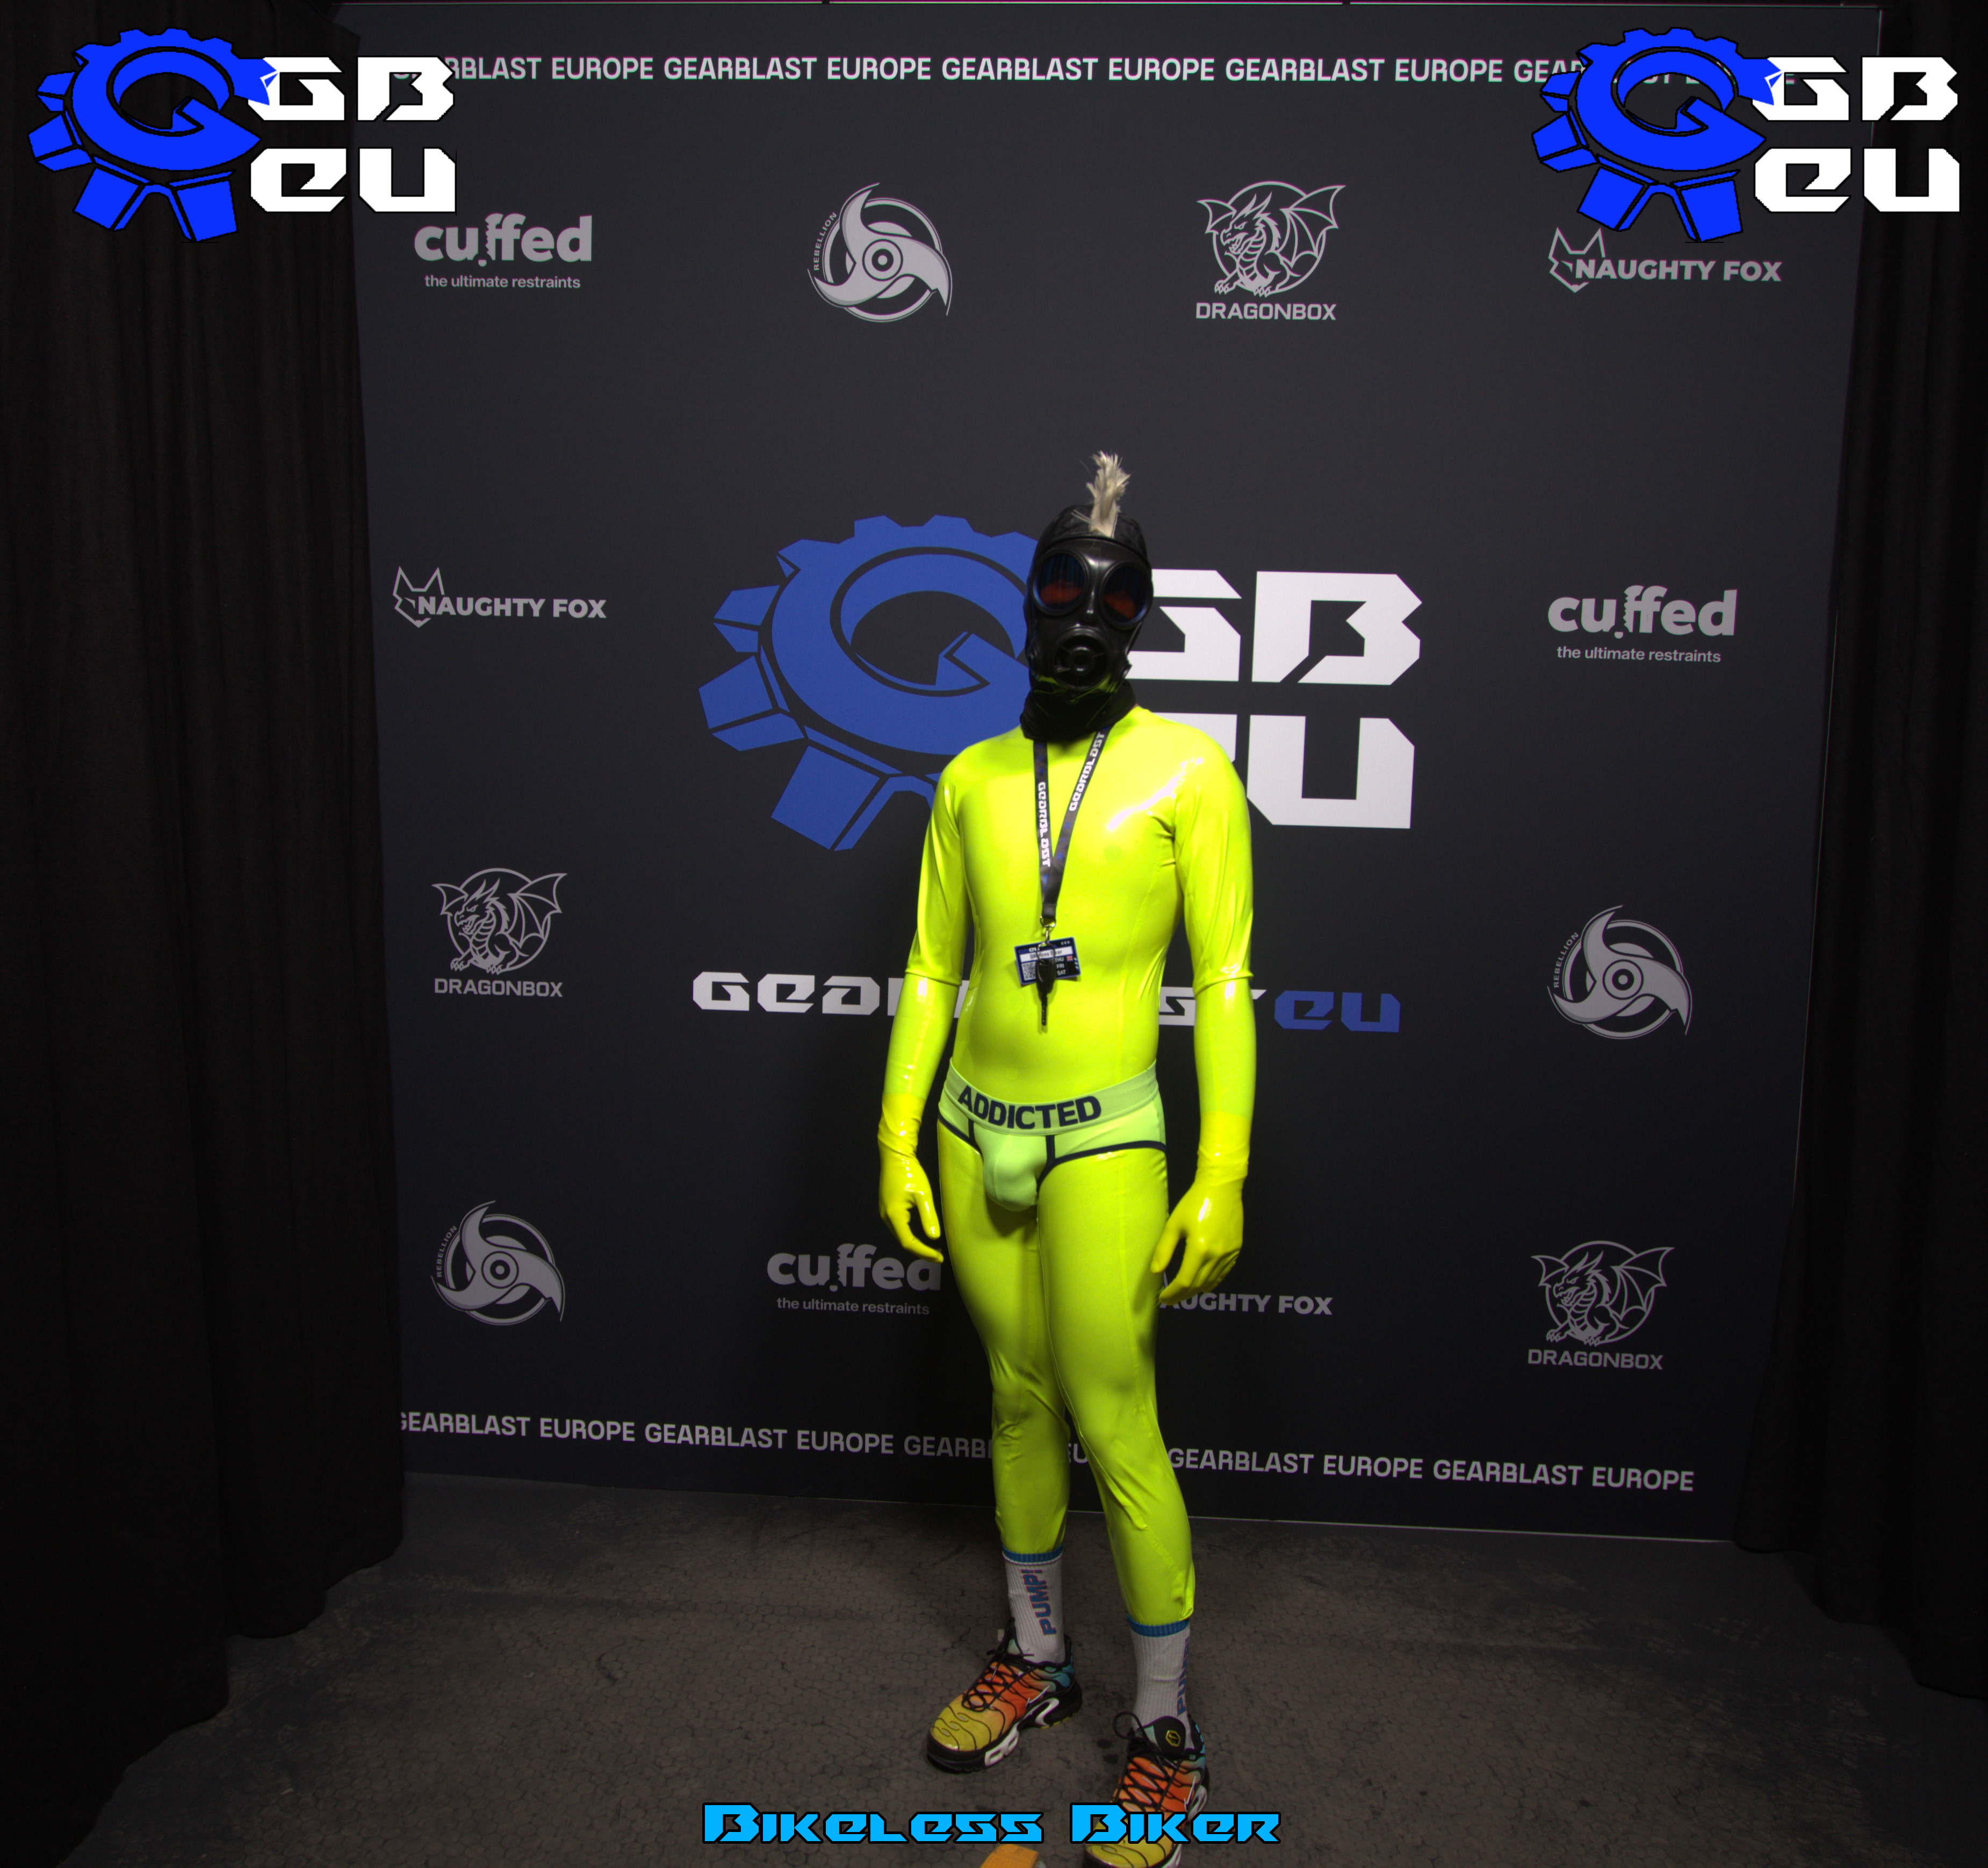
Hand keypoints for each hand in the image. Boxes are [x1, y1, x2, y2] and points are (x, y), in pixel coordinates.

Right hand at [879, 1142, 943, 1262]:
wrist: (895, 1156)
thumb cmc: (910, 1172)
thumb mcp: (923, 1194)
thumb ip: (929, 1216)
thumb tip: (935, 1238)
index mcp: (894, 1215)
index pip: (908, 1242)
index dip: (924, 1252)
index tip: (938, 1257)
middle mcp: (886, 1217)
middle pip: (903, 1241)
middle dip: (920, 1251)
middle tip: (938, 1256)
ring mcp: (884, 1213)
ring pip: (900, 1235)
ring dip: (915, 1245)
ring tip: (931, 1250)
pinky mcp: (887, 1208)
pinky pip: (898, 1227)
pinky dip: (910, 1235)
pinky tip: (921, 1237)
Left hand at [1150, 1177, 1242, 1304]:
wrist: (1222, 1188)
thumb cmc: (1194, 1203)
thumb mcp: (1174, 1224)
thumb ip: (1164, 1250)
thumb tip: (1156, 1272)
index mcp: (1199, 1249)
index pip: (1185, 1281)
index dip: (1172, 1293)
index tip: (1162, 1298)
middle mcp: (1217, 1255)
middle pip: (1198, 1285)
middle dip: (1182, 1296)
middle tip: (1170, 1300)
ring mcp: (1229, 1254)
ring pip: (1212, 1282)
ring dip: (1196, 1291)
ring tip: (1183, 1294)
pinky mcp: (1236, 1250)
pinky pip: (1223, 1273)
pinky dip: (1212, 1282)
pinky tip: (1202, 1284)